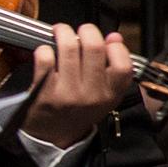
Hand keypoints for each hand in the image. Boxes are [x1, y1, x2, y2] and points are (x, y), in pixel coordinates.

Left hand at [20, 22, 131, 146]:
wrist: (53, 135)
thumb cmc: (80, 110)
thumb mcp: (105, 94)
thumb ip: (114, 66)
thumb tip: (115, 36)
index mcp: (111, 94)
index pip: (123, 63)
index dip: (115, 46)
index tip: (106, 41)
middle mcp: (92, 94)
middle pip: (94, 48)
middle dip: (87, 31)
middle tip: (81, 31)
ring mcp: (67, 93)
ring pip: (68, 48)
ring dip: (63, 33)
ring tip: (61, 32)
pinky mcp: (44, 92)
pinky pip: (45, 59)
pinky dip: (44, 49)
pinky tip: (46, 51)